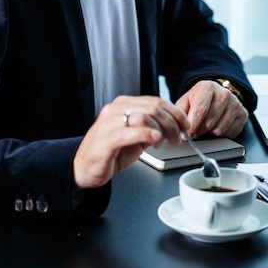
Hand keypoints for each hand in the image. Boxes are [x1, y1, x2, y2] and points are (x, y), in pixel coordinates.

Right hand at [72, 95, 189, 189]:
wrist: (83, 167)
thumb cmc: (109, 152)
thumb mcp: (135, 137)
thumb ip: (151, 128)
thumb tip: (173, 126)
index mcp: (123, 105)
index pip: (155, 100)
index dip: (174, 112)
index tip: (185, 125)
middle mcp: (116, 109)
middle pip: (152, 107)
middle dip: (172, 122)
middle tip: (178, 137)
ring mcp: (109, 122)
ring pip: (143, 115)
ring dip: (161, 129)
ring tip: (165, 142)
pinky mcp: (105, 138)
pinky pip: (130, 131)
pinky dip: (146, 134)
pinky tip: (155, 141)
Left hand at [176, 80, 247, 138]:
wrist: (216, 95)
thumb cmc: (199, 99)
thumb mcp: (186, 102)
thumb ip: (181, 113)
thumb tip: (180, 128)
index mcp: (207, 87)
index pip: (200, 110)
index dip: (193, 126)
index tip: (187, 135)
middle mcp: (224, 93)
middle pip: (209, 123)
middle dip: (200, 130)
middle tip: (197, 128)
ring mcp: (236, 103)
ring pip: (219, 130)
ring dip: (210, 133)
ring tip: (207, 125)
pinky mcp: (243, 114)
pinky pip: (230, 134)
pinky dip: (222, 134)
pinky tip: (218, 125)